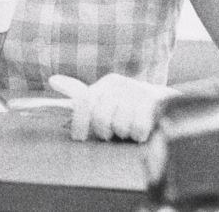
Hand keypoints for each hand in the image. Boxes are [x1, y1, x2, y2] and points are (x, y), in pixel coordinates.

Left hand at [50, 73, 179, 142]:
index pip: (83, 101)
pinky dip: (138, 135)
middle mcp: (119, 84)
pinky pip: (138, 129)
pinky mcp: (153, 102)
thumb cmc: (128, 107)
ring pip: (119, 127)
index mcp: (105, 84)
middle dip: (105, 131)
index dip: (79, 122)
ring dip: (124, 134)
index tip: (79, 138)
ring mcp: (137, 92)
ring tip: (129, 128)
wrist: (165, 105)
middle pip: (100, 119)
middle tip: (113, 132)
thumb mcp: (104, 99)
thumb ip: (79, 94)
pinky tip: (142, 130)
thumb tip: (53, 80)